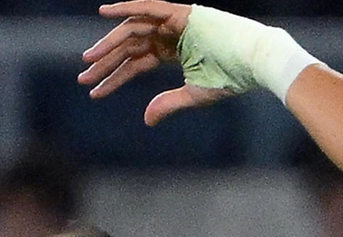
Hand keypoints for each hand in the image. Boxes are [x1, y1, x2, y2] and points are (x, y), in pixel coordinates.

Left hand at [80, 1, 232, 125]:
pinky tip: (105, 14)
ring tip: (89, 59)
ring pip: (133, 30)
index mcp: (173, 52)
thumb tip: (146, 120)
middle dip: (105, 62)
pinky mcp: (181, 13)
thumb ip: (169, 103)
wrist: (258, 63)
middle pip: (129, 47)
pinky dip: (128, 8)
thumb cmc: (233, 78)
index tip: (93, 91)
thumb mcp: (195, 95)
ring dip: (110, 43)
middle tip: (84, 78)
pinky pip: (148, 8)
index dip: (114, 77)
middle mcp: (169, 34)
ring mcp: (174, 21)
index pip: (136, 63)